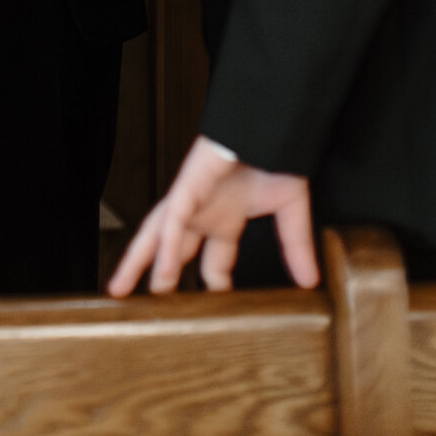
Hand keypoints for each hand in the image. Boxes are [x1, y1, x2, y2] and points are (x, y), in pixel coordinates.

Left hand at [107, 134, 318, 296]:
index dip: (213, 287)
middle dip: (155, 274)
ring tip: (124, 290)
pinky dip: (167, 246)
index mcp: (226, 216)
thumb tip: (310, 281)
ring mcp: (193, 198)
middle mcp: (204, 210)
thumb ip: (295, 245)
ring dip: (140, 261)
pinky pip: (173, 219)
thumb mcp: (289, 209)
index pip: (214, 261)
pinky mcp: (189, 184)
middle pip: (170, 248)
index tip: (214, 313)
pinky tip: (162, 270)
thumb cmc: (276, 153)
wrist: (271, 123)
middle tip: (136, 302)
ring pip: (156, 233)